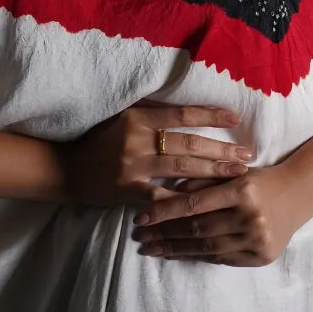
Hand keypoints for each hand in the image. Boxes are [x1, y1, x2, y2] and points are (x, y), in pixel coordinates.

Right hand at [59, 102, 252, 209]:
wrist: (65, 168)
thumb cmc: (97, 140)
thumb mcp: (122, 117)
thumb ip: (151, 113)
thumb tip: (186, 108)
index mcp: (138, 118)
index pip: (182, 114)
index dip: (211, 115)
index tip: (236, 118)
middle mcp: (138, 139)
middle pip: (188, 143)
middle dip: (221, 150)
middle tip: (247, 155)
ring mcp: (133, 166)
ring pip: (181, 168)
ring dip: (212, 171)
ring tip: (238, 174)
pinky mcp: (127, 190)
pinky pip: (162, 196)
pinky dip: (183, 199)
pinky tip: (206, 203)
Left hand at [130, 163, 305, 266]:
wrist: (300, 193)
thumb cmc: (260, 179)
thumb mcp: (233, 172)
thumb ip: (202, 179)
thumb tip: (167, 191)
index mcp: (242, 190)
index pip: (194, 204)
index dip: (164, 212)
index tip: (140, 218)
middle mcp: (250, 217)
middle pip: (198, 229)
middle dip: (165, 234)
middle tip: (140, 238)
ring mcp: (257, 240)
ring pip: (207, 248)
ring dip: (176, 249)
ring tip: (153, 249)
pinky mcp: (261, 257)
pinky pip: (222, 259)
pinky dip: (198, 256)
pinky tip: (179, 254)